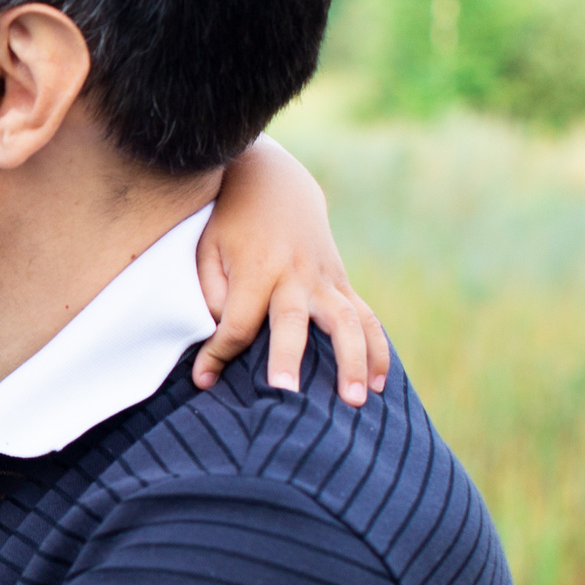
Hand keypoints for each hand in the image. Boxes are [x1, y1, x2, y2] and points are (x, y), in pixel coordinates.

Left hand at [193, 137, 388, 405]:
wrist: (276, 182)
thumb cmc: (232, 222)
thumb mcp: (207, 247)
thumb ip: (212, 292)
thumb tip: (225, 332)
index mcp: (256, 268)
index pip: (236, 322)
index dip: (219, 353)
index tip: (204, 379)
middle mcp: (294, 275)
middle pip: (292, 322)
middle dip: (287, 357)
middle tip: (285, 395)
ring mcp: (325, 279)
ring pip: (347, 322)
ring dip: (354, 361)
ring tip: (356, 401)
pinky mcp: (342, 283)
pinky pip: (366, 318)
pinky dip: (377, 350)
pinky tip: (380, 383)